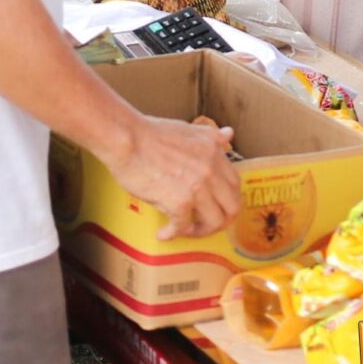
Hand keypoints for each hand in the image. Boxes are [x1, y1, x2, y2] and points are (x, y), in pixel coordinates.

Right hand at [109, 115, 242, 241]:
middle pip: (232, 207)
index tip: (217, 206)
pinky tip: (163, 233)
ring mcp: (197, 188)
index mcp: (214, 153)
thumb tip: (228, 134)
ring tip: (184, 230)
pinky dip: (173, 233)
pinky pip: (183, 227)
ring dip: (200, 231)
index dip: (228, 200)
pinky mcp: (179, 203)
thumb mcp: (188, 130)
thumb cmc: (150, 134)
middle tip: (206, 225)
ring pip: (214, 222)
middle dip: (221, 221)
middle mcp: (211, 171)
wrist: (126, 139)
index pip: (235, 184)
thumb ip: (210, 136)